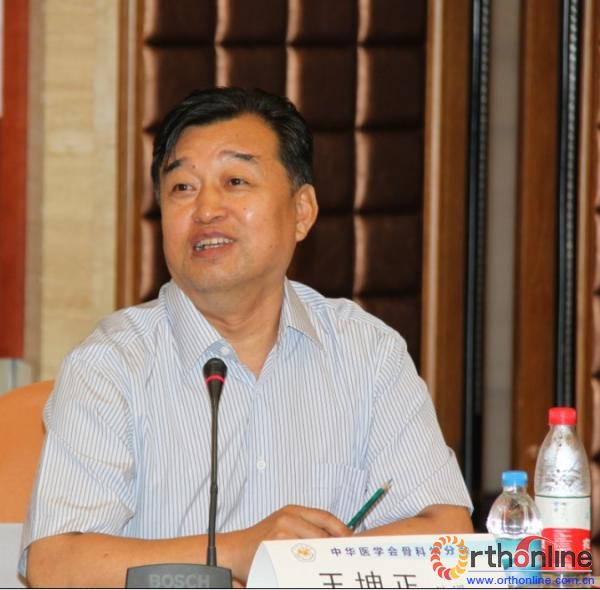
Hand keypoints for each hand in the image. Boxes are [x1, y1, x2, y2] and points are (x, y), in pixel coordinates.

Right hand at [227, 504, 349, 581]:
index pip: (325, 517)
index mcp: (292, 510)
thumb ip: (304, 526)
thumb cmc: (260, 541)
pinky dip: (309, 567)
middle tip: (342, 559)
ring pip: (314, 547)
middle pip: (323, 534)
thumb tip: (333, 539)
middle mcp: (288, 518)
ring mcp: (282, 532)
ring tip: (328, 567)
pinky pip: (301, 559)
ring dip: (323, 559)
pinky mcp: (276, 547)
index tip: (351, 541)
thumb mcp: (283, 524)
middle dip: (334, 547)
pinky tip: (310, 572)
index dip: (342, 529)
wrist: (234, 551)